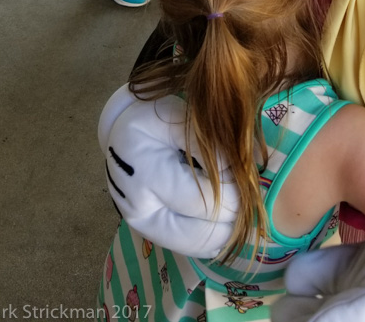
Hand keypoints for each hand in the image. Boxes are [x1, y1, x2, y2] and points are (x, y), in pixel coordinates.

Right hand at [98, 85, 238, 257]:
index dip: (234, 192)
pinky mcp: (150, 234)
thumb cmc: (149, 121)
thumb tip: (237, 169)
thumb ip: (206, 142)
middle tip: (244, 189)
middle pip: (203, 233)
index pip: (205, 202)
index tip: (241, 171)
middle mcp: (140, 210)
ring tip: (236, 202)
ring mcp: (143, 227)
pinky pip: (190, 248)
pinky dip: (213, 236)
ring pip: (197, 247)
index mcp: (146, 175)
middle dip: (234, 214)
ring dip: (226, 230)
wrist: (119, 135)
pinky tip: (222, 216)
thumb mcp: (175, 117)